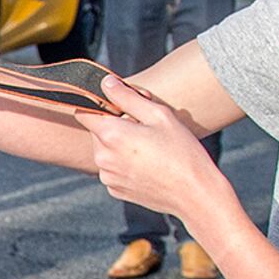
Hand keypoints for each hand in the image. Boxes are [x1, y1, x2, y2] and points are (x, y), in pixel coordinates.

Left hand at [77, 73, 233, 229]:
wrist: (194, 194)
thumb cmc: (182, 152)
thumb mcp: (159, 115)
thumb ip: (128, 96)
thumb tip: (106, 84)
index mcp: (111, 136)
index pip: (84, 112)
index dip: (100, 103)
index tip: (120, 104)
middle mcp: (102, 158)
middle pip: (98, 131)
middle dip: (116, 123)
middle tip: (147, 124)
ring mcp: (108, 176)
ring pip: (106, 150)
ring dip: (121, 144)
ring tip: (152, 146)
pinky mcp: (116, 189)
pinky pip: (114, 168)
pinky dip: (125, 162)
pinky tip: (150, 163)